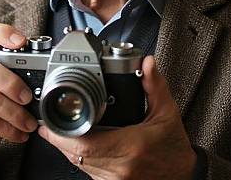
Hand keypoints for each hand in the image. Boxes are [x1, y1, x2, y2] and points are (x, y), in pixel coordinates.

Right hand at [0, 22, 37, 174]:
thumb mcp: (2, 83)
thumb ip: (15, 72)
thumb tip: (43, 73)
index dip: (1, 33)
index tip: (21, 41)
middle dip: (13, 83)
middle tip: (28, 97)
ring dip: (15, 113)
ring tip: (29, 122)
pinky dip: (9, 129)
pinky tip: (19, 133)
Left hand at [38, 55, 196, 179]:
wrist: (184, 176)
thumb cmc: (174, 147)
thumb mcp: (167, 112)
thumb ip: (154, 86)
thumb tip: (147, 62)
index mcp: (131, 147)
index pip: (86, 144)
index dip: (62, 135)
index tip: (50, 122)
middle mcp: (119, 168)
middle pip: (76, 155)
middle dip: (58, 138)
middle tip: (46, 122)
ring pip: (79, 165)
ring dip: (66, 147)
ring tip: (56, 129)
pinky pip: (87, 171)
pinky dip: (77, 157)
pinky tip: (74, 143)